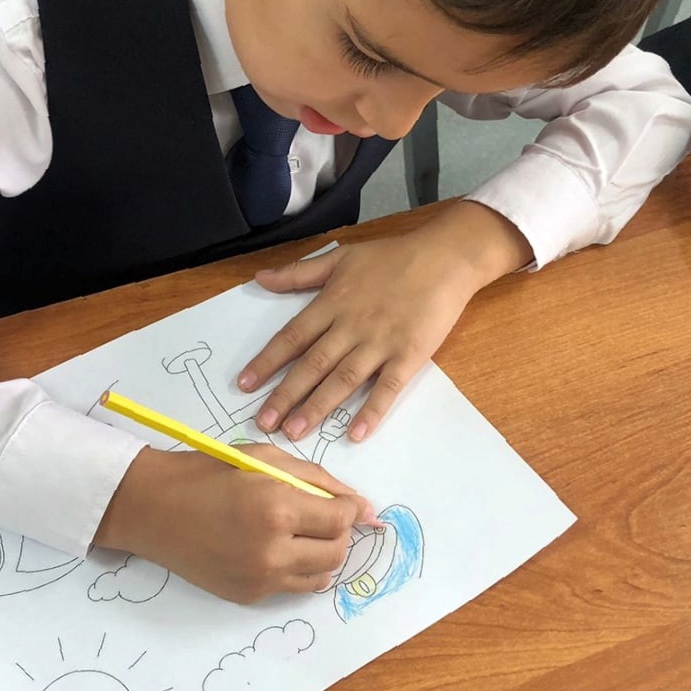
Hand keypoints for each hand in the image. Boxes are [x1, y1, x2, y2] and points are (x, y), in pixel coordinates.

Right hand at [96, 445, 375, 603]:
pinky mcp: (248, 596)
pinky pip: (292, 587)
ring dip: (321, 553)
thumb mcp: (264, 458)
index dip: (348, 508)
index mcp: (278, 510)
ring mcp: (260, 579)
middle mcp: (273, 552)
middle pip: (337, 552)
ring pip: (321, 576)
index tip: (339, 501)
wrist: (152, 508)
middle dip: (338, 532)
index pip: (341, 520)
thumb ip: (316, 480)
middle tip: (320, 515)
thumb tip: (361, 505)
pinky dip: (295, 568)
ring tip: (300, 532)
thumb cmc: (207, 472)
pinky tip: (275, 547)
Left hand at [237, 201, 533, 441]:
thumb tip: (260, 278)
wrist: (445, 257)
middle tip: (264, 423)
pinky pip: (387, 387)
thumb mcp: (341, 257)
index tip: (245, 384)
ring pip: (343, 380)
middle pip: (312, 365)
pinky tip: (355, 434)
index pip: (292, 337)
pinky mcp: (409, 355)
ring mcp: (380, 342)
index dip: (267, 361)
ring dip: (318, 407)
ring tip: (295, 432)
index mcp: (332, 303)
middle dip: (285, 395)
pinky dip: (371, 411)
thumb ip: (299, 272)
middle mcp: (351, 326)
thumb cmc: (392, 256)